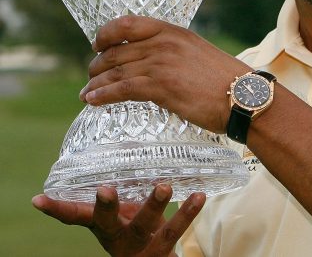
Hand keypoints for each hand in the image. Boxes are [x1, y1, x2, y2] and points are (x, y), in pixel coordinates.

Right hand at [32, 185, 204, 256]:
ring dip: (153, 205)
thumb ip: (119, 181)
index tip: (38, 198)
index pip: (74, 215)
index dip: (56, 208)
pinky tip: (199, 195)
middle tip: (104, 189)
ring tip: (163, 186)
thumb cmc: (132, 223)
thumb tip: (113, 138)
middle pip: (106, 221)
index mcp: (101, 223)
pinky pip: (175, 230)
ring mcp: (139, 242)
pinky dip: (187, 212)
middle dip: (105, 206)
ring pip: (144, 225)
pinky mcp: (162, 246)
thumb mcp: (121, 207)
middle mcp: (115, 233)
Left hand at [80, 15, 251, 132]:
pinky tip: (93, 101)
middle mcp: (164, 43)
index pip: (127, 23)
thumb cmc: (224, 79)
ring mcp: (161, 63)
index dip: (105, 33)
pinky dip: (103, 95)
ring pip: (116, 70)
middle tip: (92, 75)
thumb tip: (151, 62)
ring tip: (87, 93)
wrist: (242, 96)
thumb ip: (173, 51)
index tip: (98, 45)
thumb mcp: (197, 52)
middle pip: (116, 50)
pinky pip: (122, 88)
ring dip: (96, 83)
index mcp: (173, 31)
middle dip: (97, 64)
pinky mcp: (161, 86)